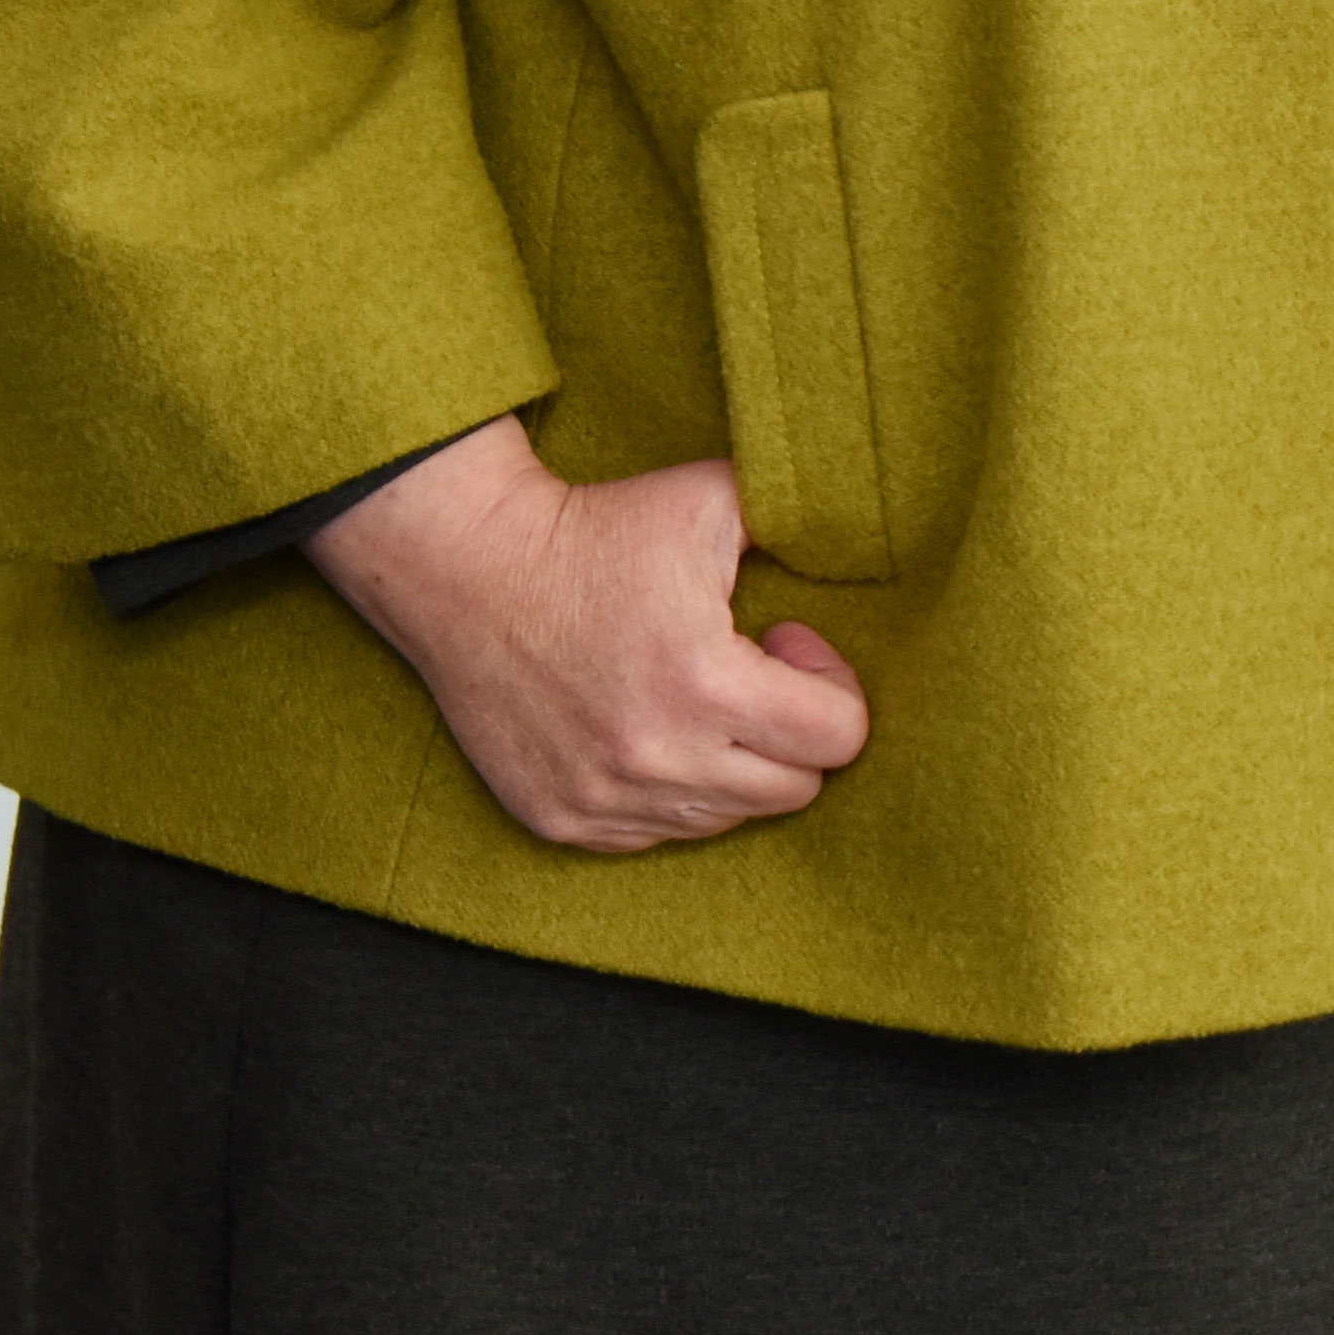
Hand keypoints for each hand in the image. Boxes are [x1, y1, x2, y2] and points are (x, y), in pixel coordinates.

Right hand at [300, 414, 872, 853]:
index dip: (831, 685)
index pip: (838, 739)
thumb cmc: (599, 529)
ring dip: (734, 764)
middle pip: (793, 790)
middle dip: (792, 731)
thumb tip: (868, 532)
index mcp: (705, 685)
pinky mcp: (561, 818)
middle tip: (751, 672)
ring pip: (727, 819)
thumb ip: (802, 519)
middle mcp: (656, 757)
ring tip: (698, 697)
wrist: (466, 570)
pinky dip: (671, 793)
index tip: (786, 640)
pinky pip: (657, 835)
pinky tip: (649, 729)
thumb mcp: (716, 499)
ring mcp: (603, 798)